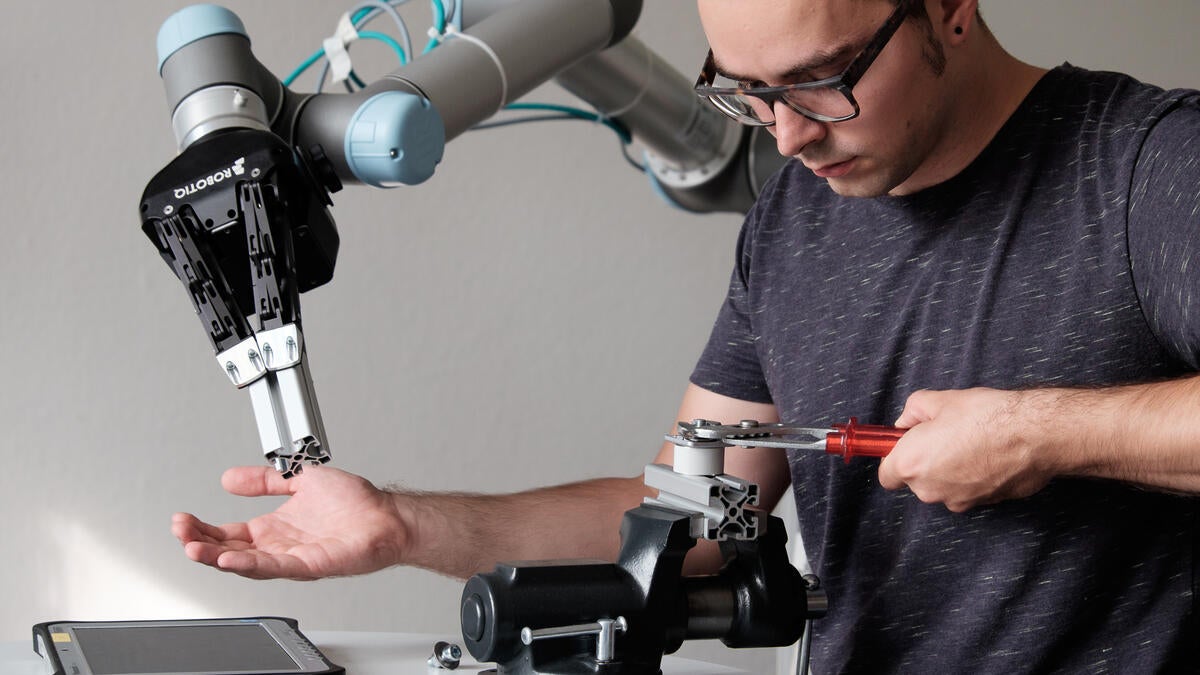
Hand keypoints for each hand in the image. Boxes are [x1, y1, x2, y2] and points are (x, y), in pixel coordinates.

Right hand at [171, 465, 409, 579]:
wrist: (388, 516)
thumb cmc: (355, 503)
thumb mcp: (299, 479)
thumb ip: (264, 480)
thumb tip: (229, 478)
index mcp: (274, 528)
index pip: (228, 533)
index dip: (203, 528)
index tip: (182, 519)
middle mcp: (279, 546)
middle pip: (229, 550)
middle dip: (200, 543)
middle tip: (181, 533)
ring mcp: (293, 557)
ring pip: (246, 563)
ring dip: (217, 557)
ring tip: (194, 548)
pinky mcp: (310, 565)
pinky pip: (276, 567)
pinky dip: (252, 564)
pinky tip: (232, 559)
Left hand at [878, 388, 1056, 511]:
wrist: (1034, 435)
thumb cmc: (986, 416)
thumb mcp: (939, 400)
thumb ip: (912, 411)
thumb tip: (906, 422)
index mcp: (910, 464)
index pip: (886, 476)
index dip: (895, 458)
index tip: (906, 445)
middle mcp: (929, 490)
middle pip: (916, 481)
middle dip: (925, 461)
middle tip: (944, 436)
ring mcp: (957, 500)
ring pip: (944, 487)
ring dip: (950, 471)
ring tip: (971, 443)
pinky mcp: (983, 505)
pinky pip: (968, 491)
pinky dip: (973, 477)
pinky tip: (988, 456)